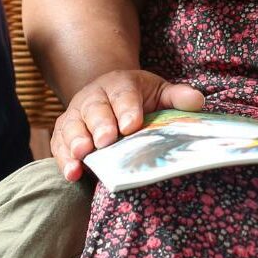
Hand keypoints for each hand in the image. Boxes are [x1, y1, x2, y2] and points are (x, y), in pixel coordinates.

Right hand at [51, 69, 204, 180]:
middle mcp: (95, 96)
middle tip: (106, 141)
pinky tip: (71, 173)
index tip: (133, 125)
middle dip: (100, 125)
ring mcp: (76, 114)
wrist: (108, 95)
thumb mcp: (160, 92)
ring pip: (73, 125)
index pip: (124, 94)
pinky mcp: (63, 132)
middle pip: (95, 109)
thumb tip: (198, 102)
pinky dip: (62, 159)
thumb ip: (177, 96)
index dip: (127, 109)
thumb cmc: (139, 98)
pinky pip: (59, 144)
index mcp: (120, 84)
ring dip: (76, 141)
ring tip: (82, 156)